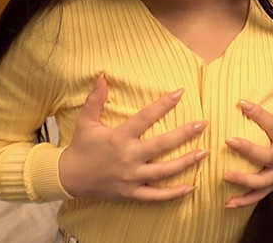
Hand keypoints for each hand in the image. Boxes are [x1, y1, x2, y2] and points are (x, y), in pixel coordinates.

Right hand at [59, 74, 208, 200]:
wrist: (68, 178)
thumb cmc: (81, 147)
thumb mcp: (86, 121)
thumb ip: (96, 99)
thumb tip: (103, 76)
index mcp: (119, 137)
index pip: (145, 117)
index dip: (163, 104)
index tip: (180, 92)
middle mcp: (128, 157)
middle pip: (161, 145)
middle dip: (184, 134)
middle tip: (203, 124)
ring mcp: (131, 177)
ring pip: (164, 171)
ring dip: (186, 162)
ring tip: (204, 153)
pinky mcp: (131, 193)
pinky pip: (156, 196)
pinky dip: (174, 194)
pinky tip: (191, 187)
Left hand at [223, 77, 272, 207]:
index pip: (272, 125)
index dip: (258, 113)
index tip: (241, 102)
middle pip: (266, 156)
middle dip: (248, 149)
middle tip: (228, 140)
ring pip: (261, 181)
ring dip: (243, 180)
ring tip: (224, 175)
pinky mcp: (269, 189)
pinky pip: (255, 197)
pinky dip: (242, 201)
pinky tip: (226, 202)